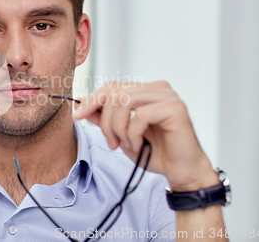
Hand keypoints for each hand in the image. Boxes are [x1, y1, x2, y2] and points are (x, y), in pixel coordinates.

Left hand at [72, 80, 218, 190]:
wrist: (180, 171)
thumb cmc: (154, 152)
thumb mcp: (121, 133)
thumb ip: (104, 118)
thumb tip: (81, 105)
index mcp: (145, 90)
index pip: (112, 87)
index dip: (92, 100)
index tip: (77, 115)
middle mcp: (157, 88)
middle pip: (115, 94)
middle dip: (106, 121)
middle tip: (112, 142)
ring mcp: (167, 96)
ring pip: (125, 102)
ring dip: (118, 128)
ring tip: (126, 143)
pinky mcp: (175, 107)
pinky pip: (141, 115)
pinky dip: (133, 133)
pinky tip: (139, 144)